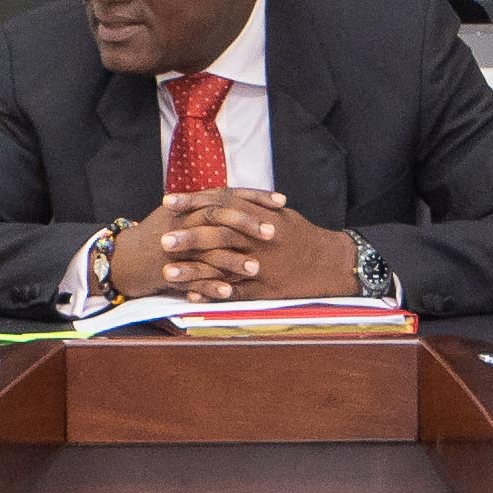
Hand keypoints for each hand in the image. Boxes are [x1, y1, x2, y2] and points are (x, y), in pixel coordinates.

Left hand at [145, 189, 361, 301]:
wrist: (332, 264)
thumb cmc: (301, 236)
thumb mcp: (278, 214)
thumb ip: (248, 205)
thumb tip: (218, 196)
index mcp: (262, 216)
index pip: (222, 203)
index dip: (193, 202)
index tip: (167, 201)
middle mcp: (261, 239)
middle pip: (219, 234)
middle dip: (188, 236)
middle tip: (161, 239)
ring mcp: (264, 266)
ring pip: (222, 267)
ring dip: (193, 270)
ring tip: (166, 272)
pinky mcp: (266, 289)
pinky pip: (235, 293)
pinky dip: (213, 294)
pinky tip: (191, 296)